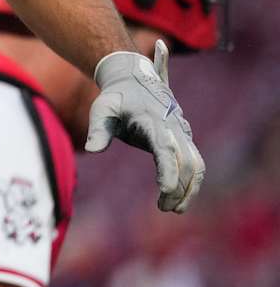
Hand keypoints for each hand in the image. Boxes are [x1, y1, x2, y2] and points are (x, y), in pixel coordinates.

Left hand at [87, 40, 204, 212]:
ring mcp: (181, 132)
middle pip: (186, 160)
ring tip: (173, 209)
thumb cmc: (114, 97)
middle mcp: (173, 127)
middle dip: (179, 187)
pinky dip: (191, 181)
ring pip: (195, 163)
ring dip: (189, 188)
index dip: (168, 170)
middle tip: (164, 208)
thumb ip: (98, 129)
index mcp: (154, 120)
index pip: (166, 149)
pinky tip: (178, 200)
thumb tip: (91, 150)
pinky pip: (194, 162)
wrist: (133, 77)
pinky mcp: (183, 138)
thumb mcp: (102, 109)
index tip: (165, 190)